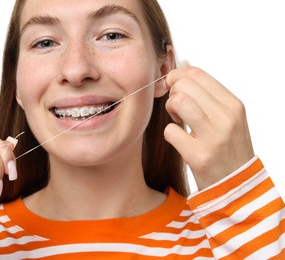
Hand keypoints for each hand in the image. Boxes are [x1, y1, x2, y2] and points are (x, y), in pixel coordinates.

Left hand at [164, 65, 254, 189]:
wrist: (238, 185)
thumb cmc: (228, 147)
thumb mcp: (227, 117)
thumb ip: (206, 92)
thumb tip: (184, 64)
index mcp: (233, 104)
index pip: (196, 73)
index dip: (177, 77)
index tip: (174, 89)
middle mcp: (226, 118)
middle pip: (183, 85)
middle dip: (172, 94)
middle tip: (178, 110)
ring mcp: (214, 137)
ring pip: (177, 101)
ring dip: (170, 111)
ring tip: (178, 121)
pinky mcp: (199, 156)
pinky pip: (170, 131)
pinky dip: (170, 134)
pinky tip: (180, 140)